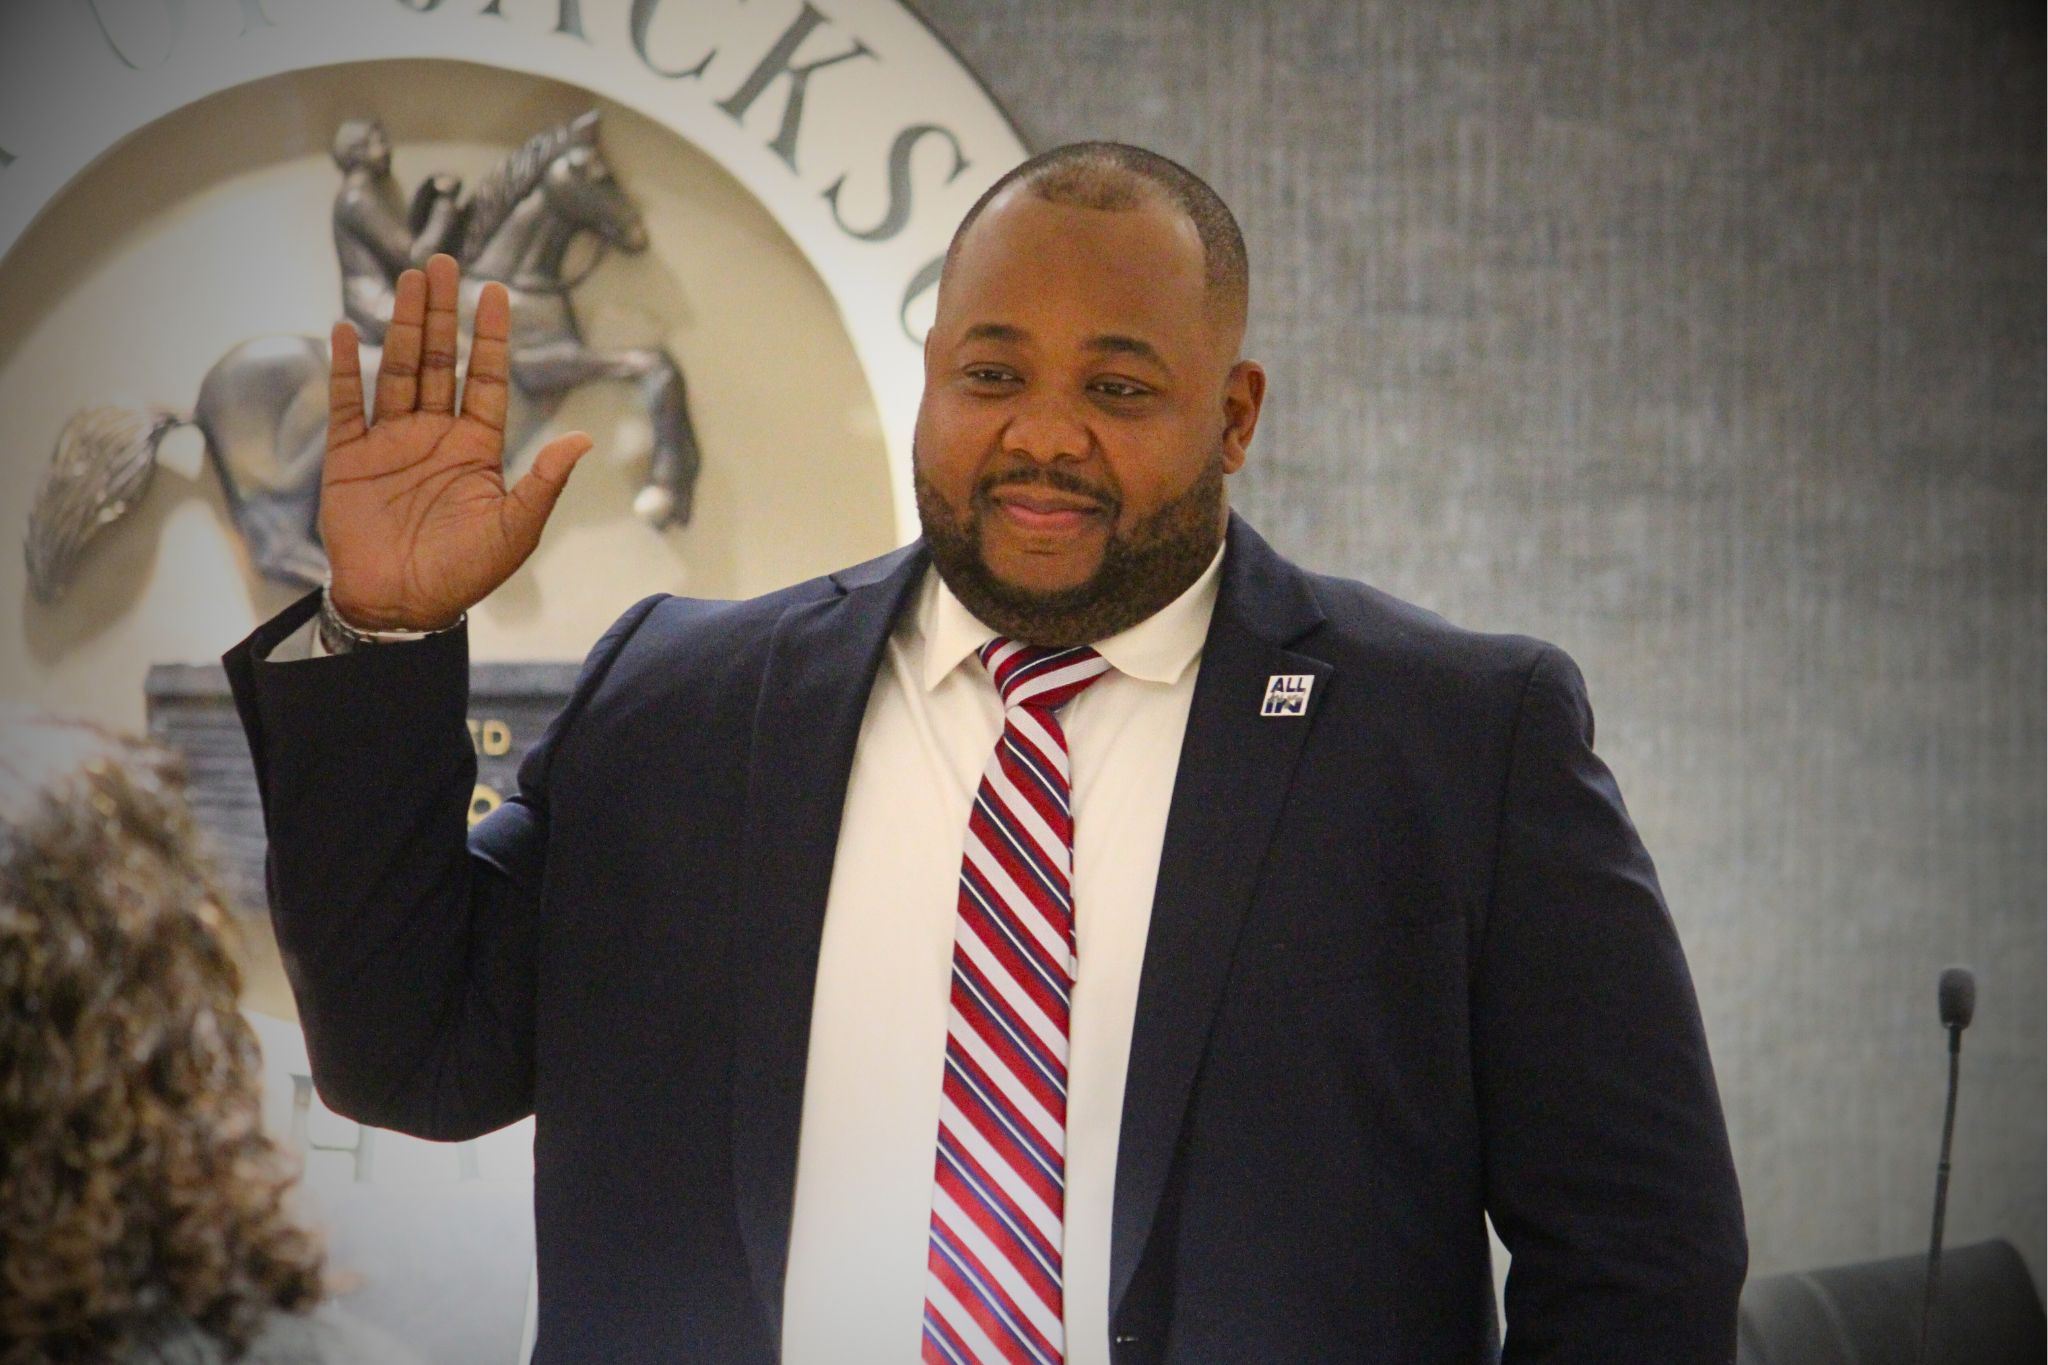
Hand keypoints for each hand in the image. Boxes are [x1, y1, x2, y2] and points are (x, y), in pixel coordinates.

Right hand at [322, 253, 590, 630]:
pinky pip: (348, 404)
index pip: (484, 378)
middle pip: (439, 361)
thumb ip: (543, 481)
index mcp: (476, 447)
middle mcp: (434, 435)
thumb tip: (582, 439)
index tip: (495, 291)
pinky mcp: (350, 458)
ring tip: (409, 279)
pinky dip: (346, 367)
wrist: (401, 607)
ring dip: (404, 325)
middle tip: (442, 261)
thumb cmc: (463, 573)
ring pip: (398, 369)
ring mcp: (391, 442)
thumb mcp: (515, 529)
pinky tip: (349, 329)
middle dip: (442, 312)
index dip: (490, 336)